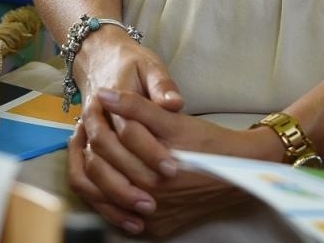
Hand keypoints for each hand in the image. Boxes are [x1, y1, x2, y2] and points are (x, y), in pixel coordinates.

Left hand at [70, 88, 271, 235]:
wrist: (238, 171)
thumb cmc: (206, 142)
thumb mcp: (172, 120)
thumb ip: (136, 107)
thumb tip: (104, 94)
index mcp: (150, 172)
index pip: (103, 149)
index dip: (92, 127)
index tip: (89, 115)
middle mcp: (149, 201)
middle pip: (100, 174)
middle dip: (89, 150)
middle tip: (84, 131)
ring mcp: (152, 220)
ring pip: (105, 199)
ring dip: (95, 175)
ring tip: (94, 152)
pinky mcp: (157, 229)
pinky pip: (121, 218)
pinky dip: (109, 198)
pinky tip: (108, 178)